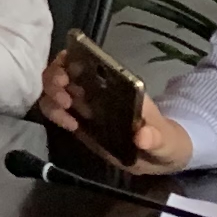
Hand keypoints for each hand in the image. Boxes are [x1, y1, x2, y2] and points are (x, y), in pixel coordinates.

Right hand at [37, 50, 190, 170]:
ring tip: (64, 111)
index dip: (71, 60)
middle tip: (63, 98)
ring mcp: (83, 105)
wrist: (157, 156)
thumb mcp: (166, 139)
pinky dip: (54, 114)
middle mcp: (95, 88)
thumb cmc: (164, 139)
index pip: (87, 59)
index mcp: (116, 83)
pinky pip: (55, 111)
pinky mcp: (76, 122)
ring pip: (54, 89)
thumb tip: (142, 136)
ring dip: (51, 96)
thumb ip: (156, 137)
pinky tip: (70, 126)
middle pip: (63, 70)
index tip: (67, 74)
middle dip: (55, 78)